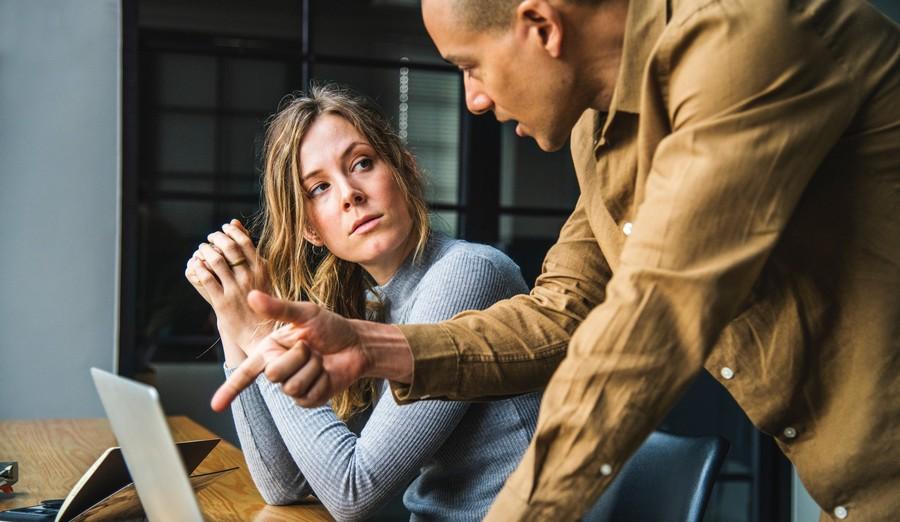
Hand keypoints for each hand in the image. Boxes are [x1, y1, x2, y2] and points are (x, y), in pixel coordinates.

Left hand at [184, 219, 271, 360]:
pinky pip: (206, 279)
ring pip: (216, 261)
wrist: (261, 334)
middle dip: (216, 238)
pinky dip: (199, 268)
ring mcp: (235, 290)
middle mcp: (249, 278)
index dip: (231, 231)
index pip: (244, 242)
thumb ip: (250, 253)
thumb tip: (236, 224)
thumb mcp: (263, 275)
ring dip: (205, 251)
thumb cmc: (263, 303)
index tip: (224, 228)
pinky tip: (196, 265)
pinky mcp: (222, 303)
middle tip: (211, 238)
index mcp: (262, 270)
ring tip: (202, 249)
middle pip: (229, 248)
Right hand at [210, 290, 371, 410]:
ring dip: (312, 368)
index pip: (245, 372)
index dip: (229, 390)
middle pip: (274, 374)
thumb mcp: (306, 313)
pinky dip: (322, 381)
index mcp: (270, 350)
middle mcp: (277, 369)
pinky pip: (308, 396)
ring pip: (292, 386)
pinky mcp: (309, 399)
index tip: (214, 406)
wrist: (356, 344)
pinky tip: (327, 373)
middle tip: (311, 347)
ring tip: (320, 359)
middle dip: (298, 357)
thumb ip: (279, 308)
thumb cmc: (330, 327)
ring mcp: (293, 386)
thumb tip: (251, 296)